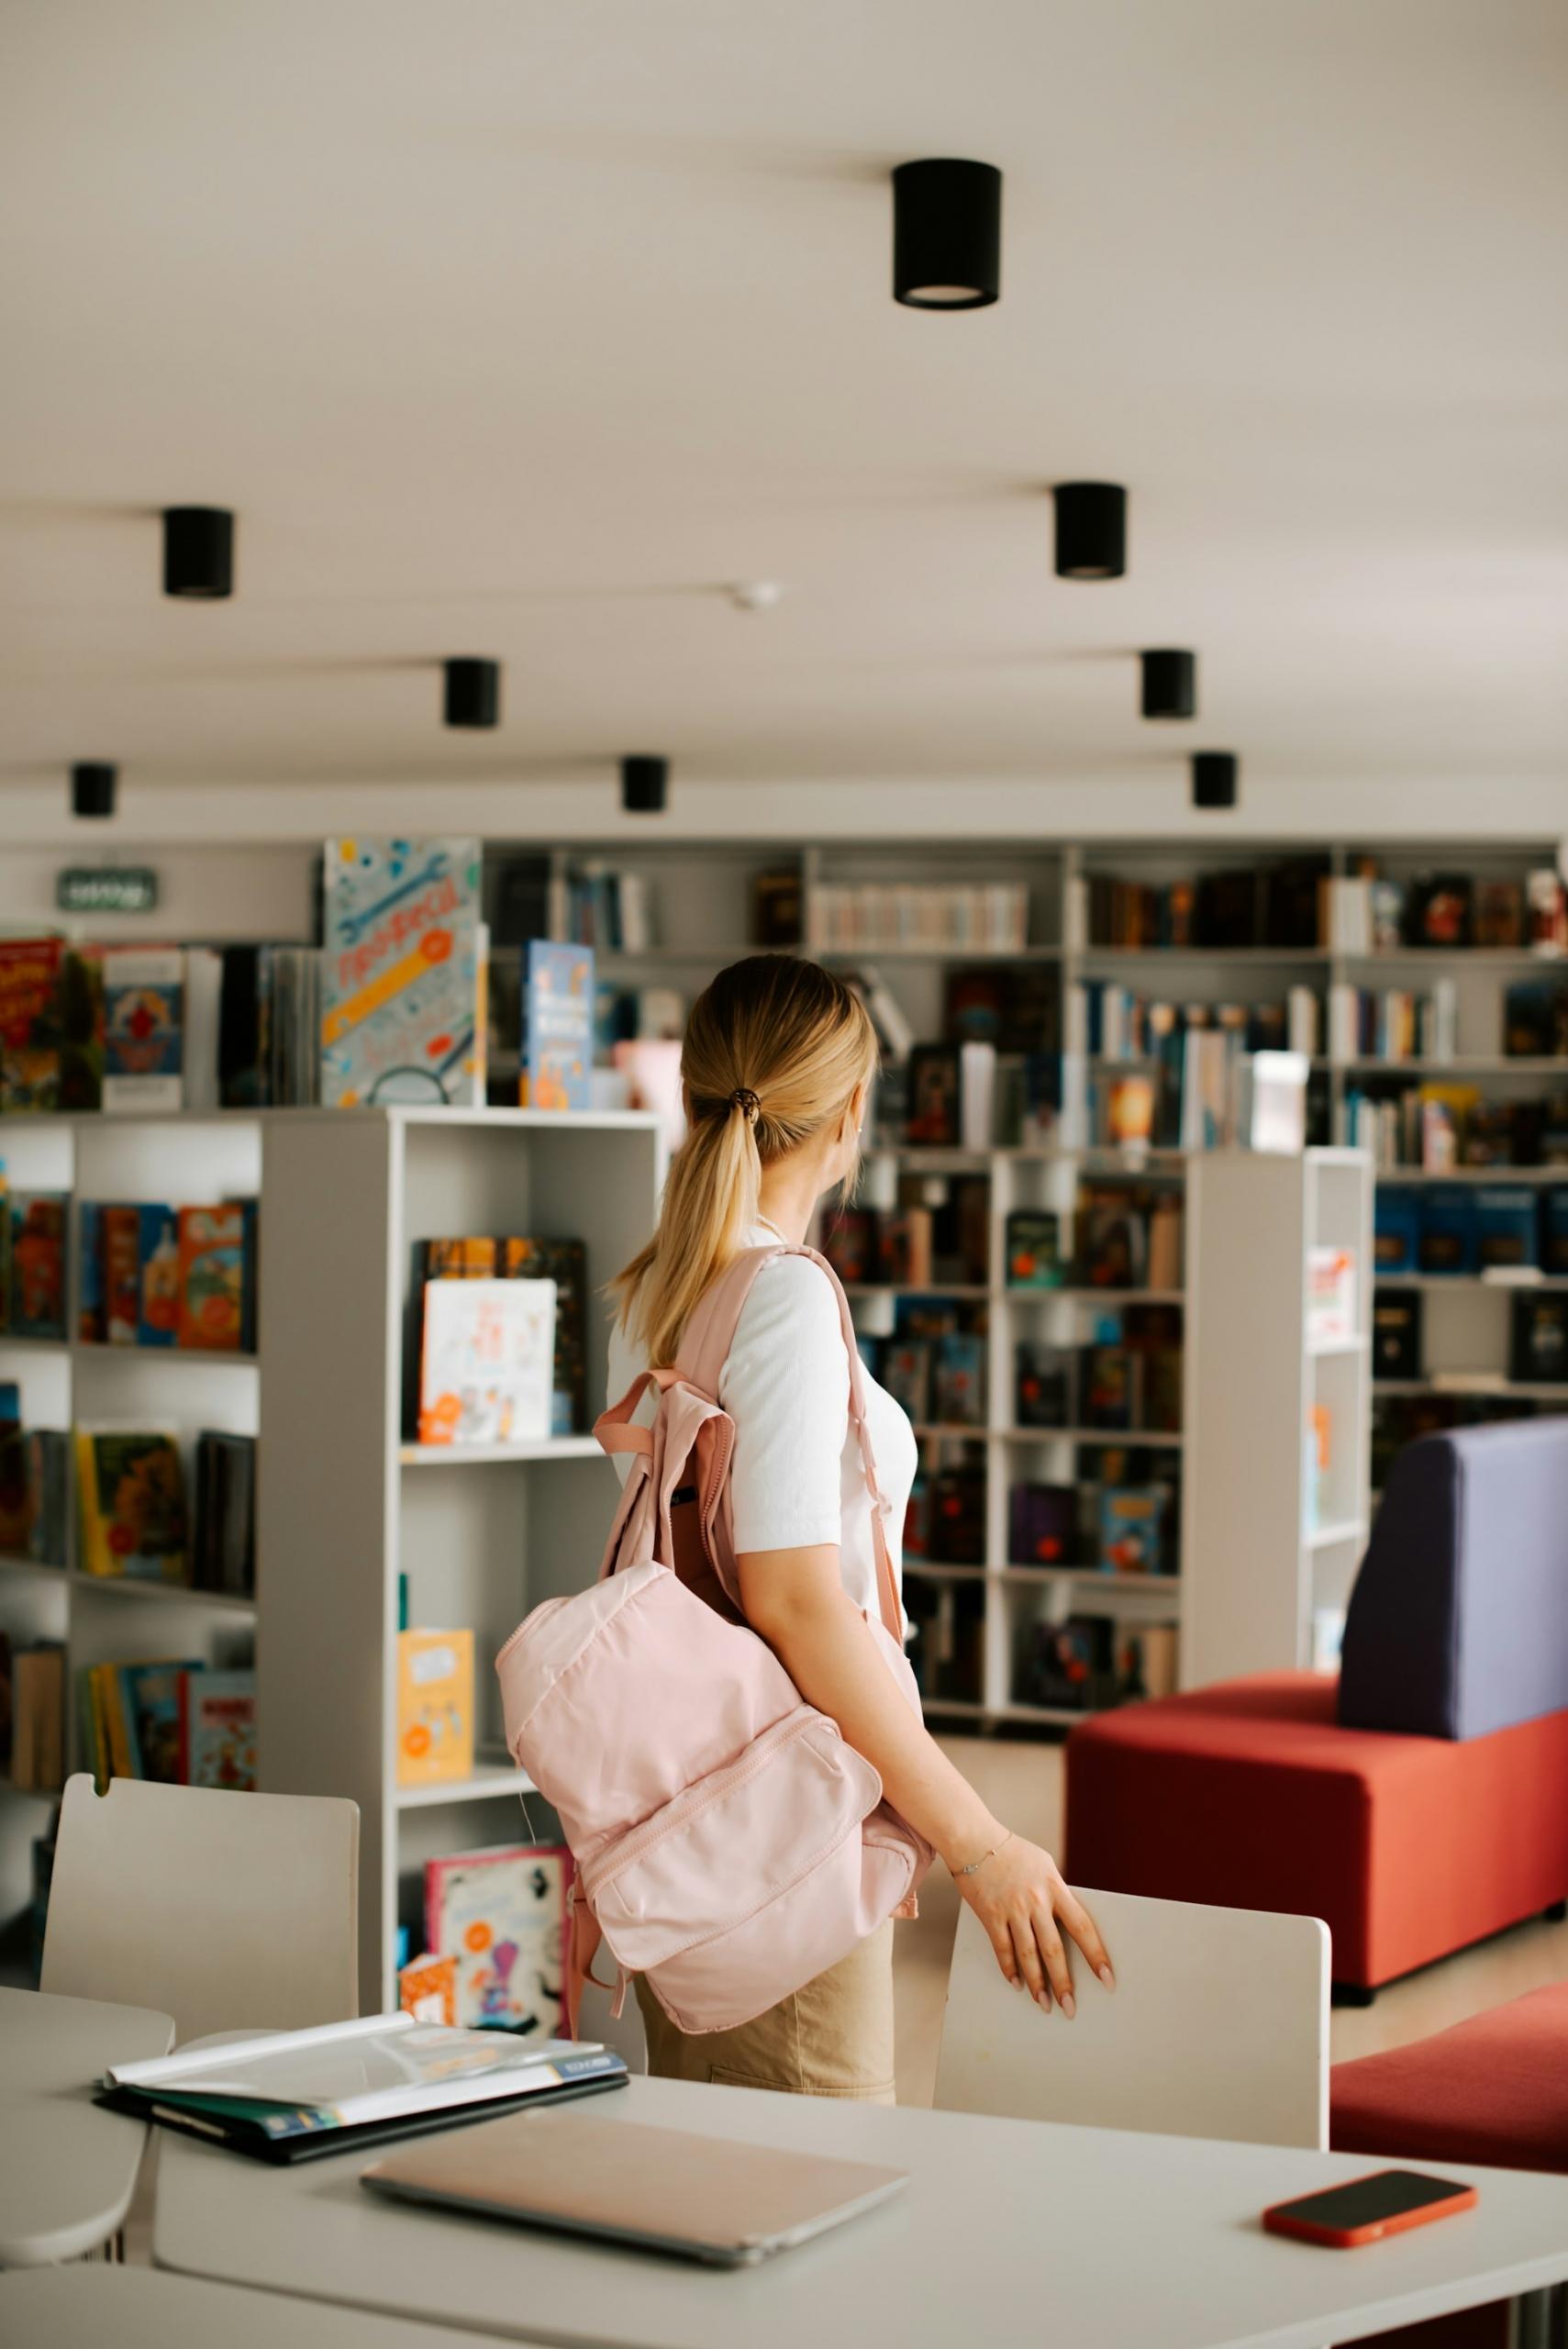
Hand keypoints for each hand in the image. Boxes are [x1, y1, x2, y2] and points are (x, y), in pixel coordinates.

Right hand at [954, 1831, 1112, 2016]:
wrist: (974, 1839)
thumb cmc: (1013, 1852)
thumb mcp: (1044, 1866)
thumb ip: (1056, 1894)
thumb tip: (1067, 1923)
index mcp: (1055, 1887)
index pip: (1082, 1927)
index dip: (1096, 1956)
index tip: (1107, 1979)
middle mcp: (1035, 1901)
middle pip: (1054, 1949)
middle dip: (1064, 1982)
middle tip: (1070, 2008)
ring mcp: (1012, 1909)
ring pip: (1028, 1955)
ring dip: (1037, 1984)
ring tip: (1044, 2003)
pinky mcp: (990, 1915)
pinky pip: (1002, 1949)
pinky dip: (1009, 1969)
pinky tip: (1017, 1983)